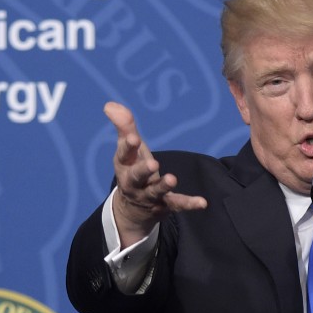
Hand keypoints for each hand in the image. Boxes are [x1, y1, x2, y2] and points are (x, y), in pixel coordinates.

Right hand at [104, 102, 206, 246]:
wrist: (133, 208)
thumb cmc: (133, 167)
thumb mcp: (129, 148)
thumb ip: (124, 126)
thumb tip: (110, 104)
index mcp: (125, 165)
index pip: (124, 155)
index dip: (128, 146)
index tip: (133, 137)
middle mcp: (134, 182)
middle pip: (136, 176)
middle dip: (143, 170)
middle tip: (153, 163)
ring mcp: (149, 195)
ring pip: (155, 191)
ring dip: (163, 185)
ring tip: (172, 179)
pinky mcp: (165, 204)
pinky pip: (177, 204)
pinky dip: (189, 204)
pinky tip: (202, 202)